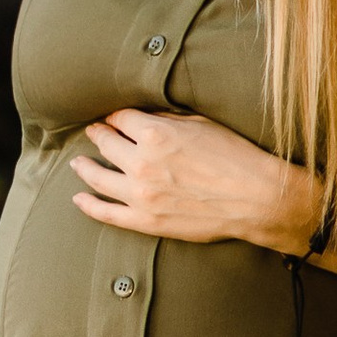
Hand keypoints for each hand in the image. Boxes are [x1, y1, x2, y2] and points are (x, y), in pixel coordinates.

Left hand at [69, 109, 319, 253]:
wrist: (258, 198)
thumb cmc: (236, 156)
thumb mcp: (201, 124)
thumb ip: (166, 120)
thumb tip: (144, 116)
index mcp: (155, 134)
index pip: (121, 118)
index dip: (115, 116)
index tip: (112, 117)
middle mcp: (142, 163)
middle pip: (106, 143)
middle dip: (98, 135)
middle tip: (93, 132)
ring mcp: (141, 194)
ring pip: (98, 177)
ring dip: (84, 167)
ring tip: (77, 163)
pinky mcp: (146, 221)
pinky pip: (107, 213)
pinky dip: (89, 205)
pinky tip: (78, 199)